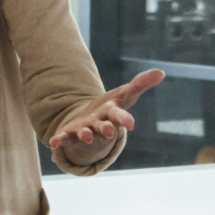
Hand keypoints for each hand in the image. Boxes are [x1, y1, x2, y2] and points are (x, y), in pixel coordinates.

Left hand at [47, 69, 167, 165]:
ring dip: (85, 135)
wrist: (89, 129)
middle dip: (106, 130)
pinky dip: (59, 141)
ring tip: (85, 135)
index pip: (120, 117)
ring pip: (85, 134)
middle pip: (104, 128)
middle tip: (108, 132)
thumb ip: (140, 84)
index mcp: (112, 116)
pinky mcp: (69, 135)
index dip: (125, 120)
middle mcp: (99, 126)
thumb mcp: (124, 95)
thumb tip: (161, 72)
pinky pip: (64, 139)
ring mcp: (84, 132)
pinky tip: (53, 142)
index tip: (130, 124)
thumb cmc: (109, 111)